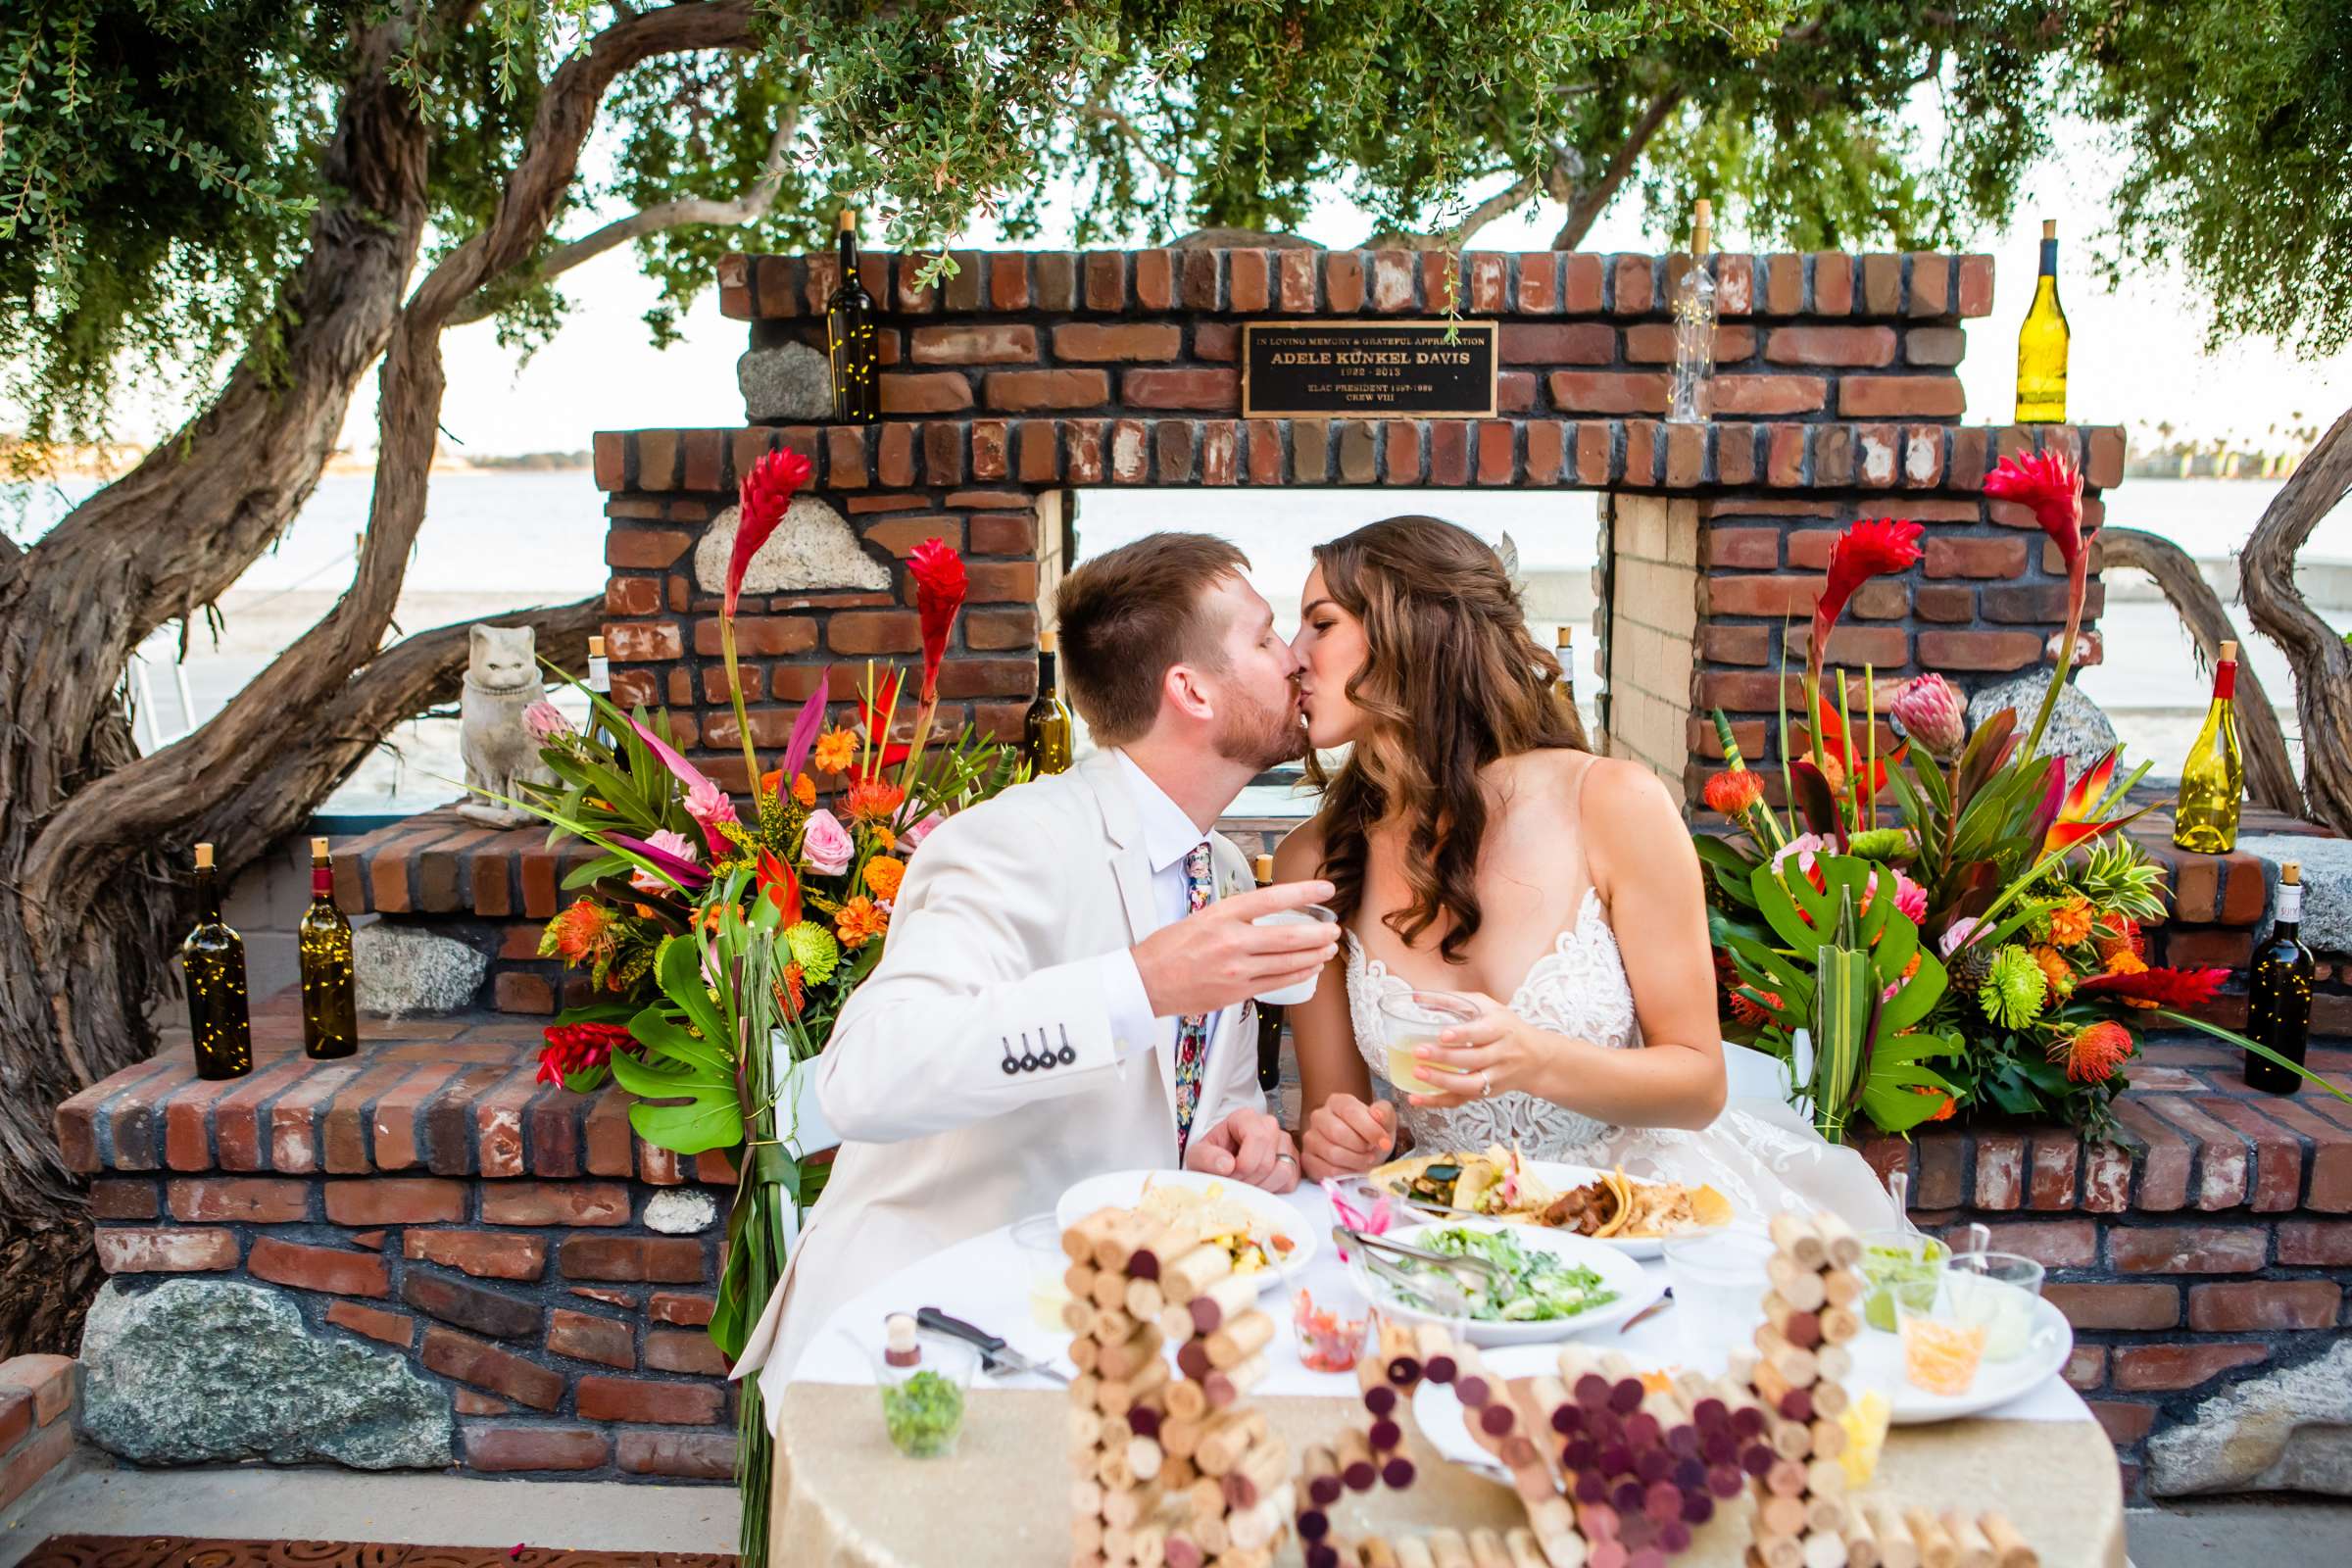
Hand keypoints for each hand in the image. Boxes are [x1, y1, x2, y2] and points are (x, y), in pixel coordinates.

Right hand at [1131, 879, 1339, 1019]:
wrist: (1147, 982)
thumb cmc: (1169, 948)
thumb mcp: (1202, 917)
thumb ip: (1235, 915)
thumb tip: (1266, 913)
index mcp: (1222, 915)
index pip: (1272, 899)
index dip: (1303, 893)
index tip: (1325, 890)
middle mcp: (1232, 942)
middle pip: (1288, 936)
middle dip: (1318, 933)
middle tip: (1334, 929)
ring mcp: (1237, 970)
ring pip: (1288, 962)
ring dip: (1314, 955)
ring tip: (1328, 949)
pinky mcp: (1238, 992)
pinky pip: (1278, 983)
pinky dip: (1299, 975)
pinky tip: (1310, 968)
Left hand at [1187, 1107, 1300, 1192]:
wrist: (1218, 1166)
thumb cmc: (1210, 1157)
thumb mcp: (1197, 1156)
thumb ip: (1206, 1158)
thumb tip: (1227, 1165)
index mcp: (1246, 1118)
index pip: (1257, 1139)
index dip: (1243, 1164)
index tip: (1229, 1175)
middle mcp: (1269, 1126)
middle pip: (1268, 1161)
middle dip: (1249, 1180)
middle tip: (1234, 1184)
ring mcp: (1284, 1143)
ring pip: (1283, 1171)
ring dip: (1261, 1187)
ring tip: (1245, 1185)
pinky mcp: (1292, 1161)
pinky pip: (1291, 1181)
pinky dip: (1274, 1189)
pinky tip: (1258, 1185)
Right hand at [1301, 1093, 1397, 1179]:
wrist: (1361, 1151)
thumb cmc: (1370, 1133)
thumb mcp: (1384, 1120)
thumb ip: (1384, 1112)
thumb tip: (1376, 1114)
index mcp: (1337, 1102)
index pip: (1351, 1112)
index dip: (1371, 1130)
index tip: (1385, 1143)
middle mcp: (1319, 1116)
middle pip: (1339, 1133)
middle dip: (1361, 1147)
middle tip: (1372, 1152)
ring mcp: (1310, 1138)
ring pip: (1333, 1153)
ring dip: (1355, 1161)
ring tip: (1365, 1160)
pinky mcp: (1307, 1159)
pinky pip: (1326, 1170)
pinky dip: (1345, 1173)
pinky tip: (1354, 1170)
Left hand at [1405, 991, 1551, 1109]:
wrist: (1537, 1058)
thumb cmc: (1507, 1028)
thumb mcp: (1487, 1007)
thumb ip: (1454, 1000)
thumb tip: (1417, 998)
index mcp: (1501, 1029)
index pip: (1483, 1033)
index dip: (1463, 1034)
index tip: (1442, 1034)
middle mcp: (1501, 1055)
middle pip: (1474, 1059)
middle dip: (1445, 1057)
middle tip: (1419, 1052)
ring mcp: (1495, 1077)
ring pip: (1470, 1084)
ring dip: (1442, 1081)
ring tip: (1418, 1073)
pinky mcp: (1486, 1093)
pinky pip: (1462, 1100)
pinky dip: (1438, 1101)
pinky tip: (1417, 1097)